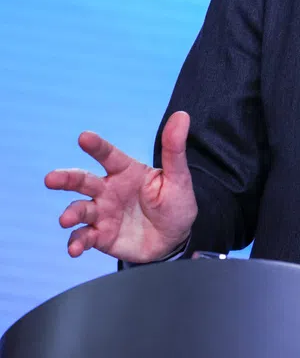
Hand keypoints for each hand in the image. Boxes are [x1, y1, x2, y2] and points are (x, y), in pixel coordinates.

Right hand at [44, 111, 197, 262]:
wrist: (174, 239)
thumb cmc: (175, 203)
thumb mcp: (178, 177)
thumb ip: (174, 149)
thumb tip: (181, 115)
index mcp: (126, 172)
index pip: (109, 156)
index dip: (97, 147)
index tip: (84, 137)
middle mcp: (109, 190)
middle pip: (83, 181)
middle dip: (66, 178)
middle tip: (51, 179)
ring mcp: (103, 213)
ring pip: (79, 209)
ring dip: (71, 214)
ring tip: (66, 219)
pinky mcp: (101, 235)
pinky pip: (84, 237)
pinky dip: (76, 243)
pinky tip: (75, 249)